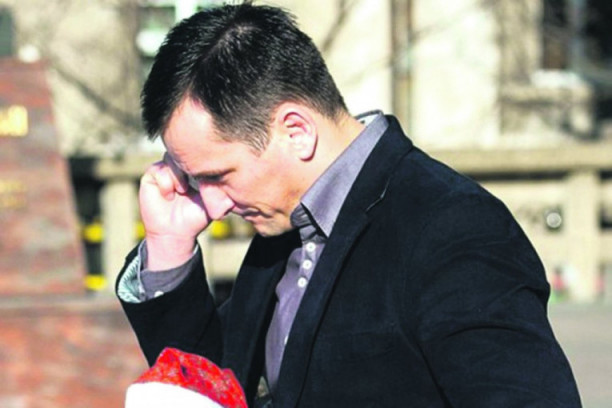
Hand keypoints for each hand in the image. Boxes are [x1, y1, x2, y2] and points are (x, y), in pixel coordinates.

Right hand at [139, 153, 208, 269]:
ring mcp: (165, 170)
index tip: (204, 175)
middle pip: (184, 151)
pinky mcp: (151, 176)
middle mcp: (179, 167)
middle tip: (193, 182)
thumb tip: (234, 176)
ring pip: (170, 158)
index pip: (198, 154)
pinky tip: (170, 196)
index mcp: (194, 170)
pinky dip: (165, 182)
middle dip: (189, 165)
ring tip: (182, 191)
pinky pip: (158, 169)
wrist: (176, 232)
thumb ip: (219, 187)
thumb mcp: (212, 200)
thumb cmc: (195, 217)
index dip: (202, 160)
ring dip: (177, 175)